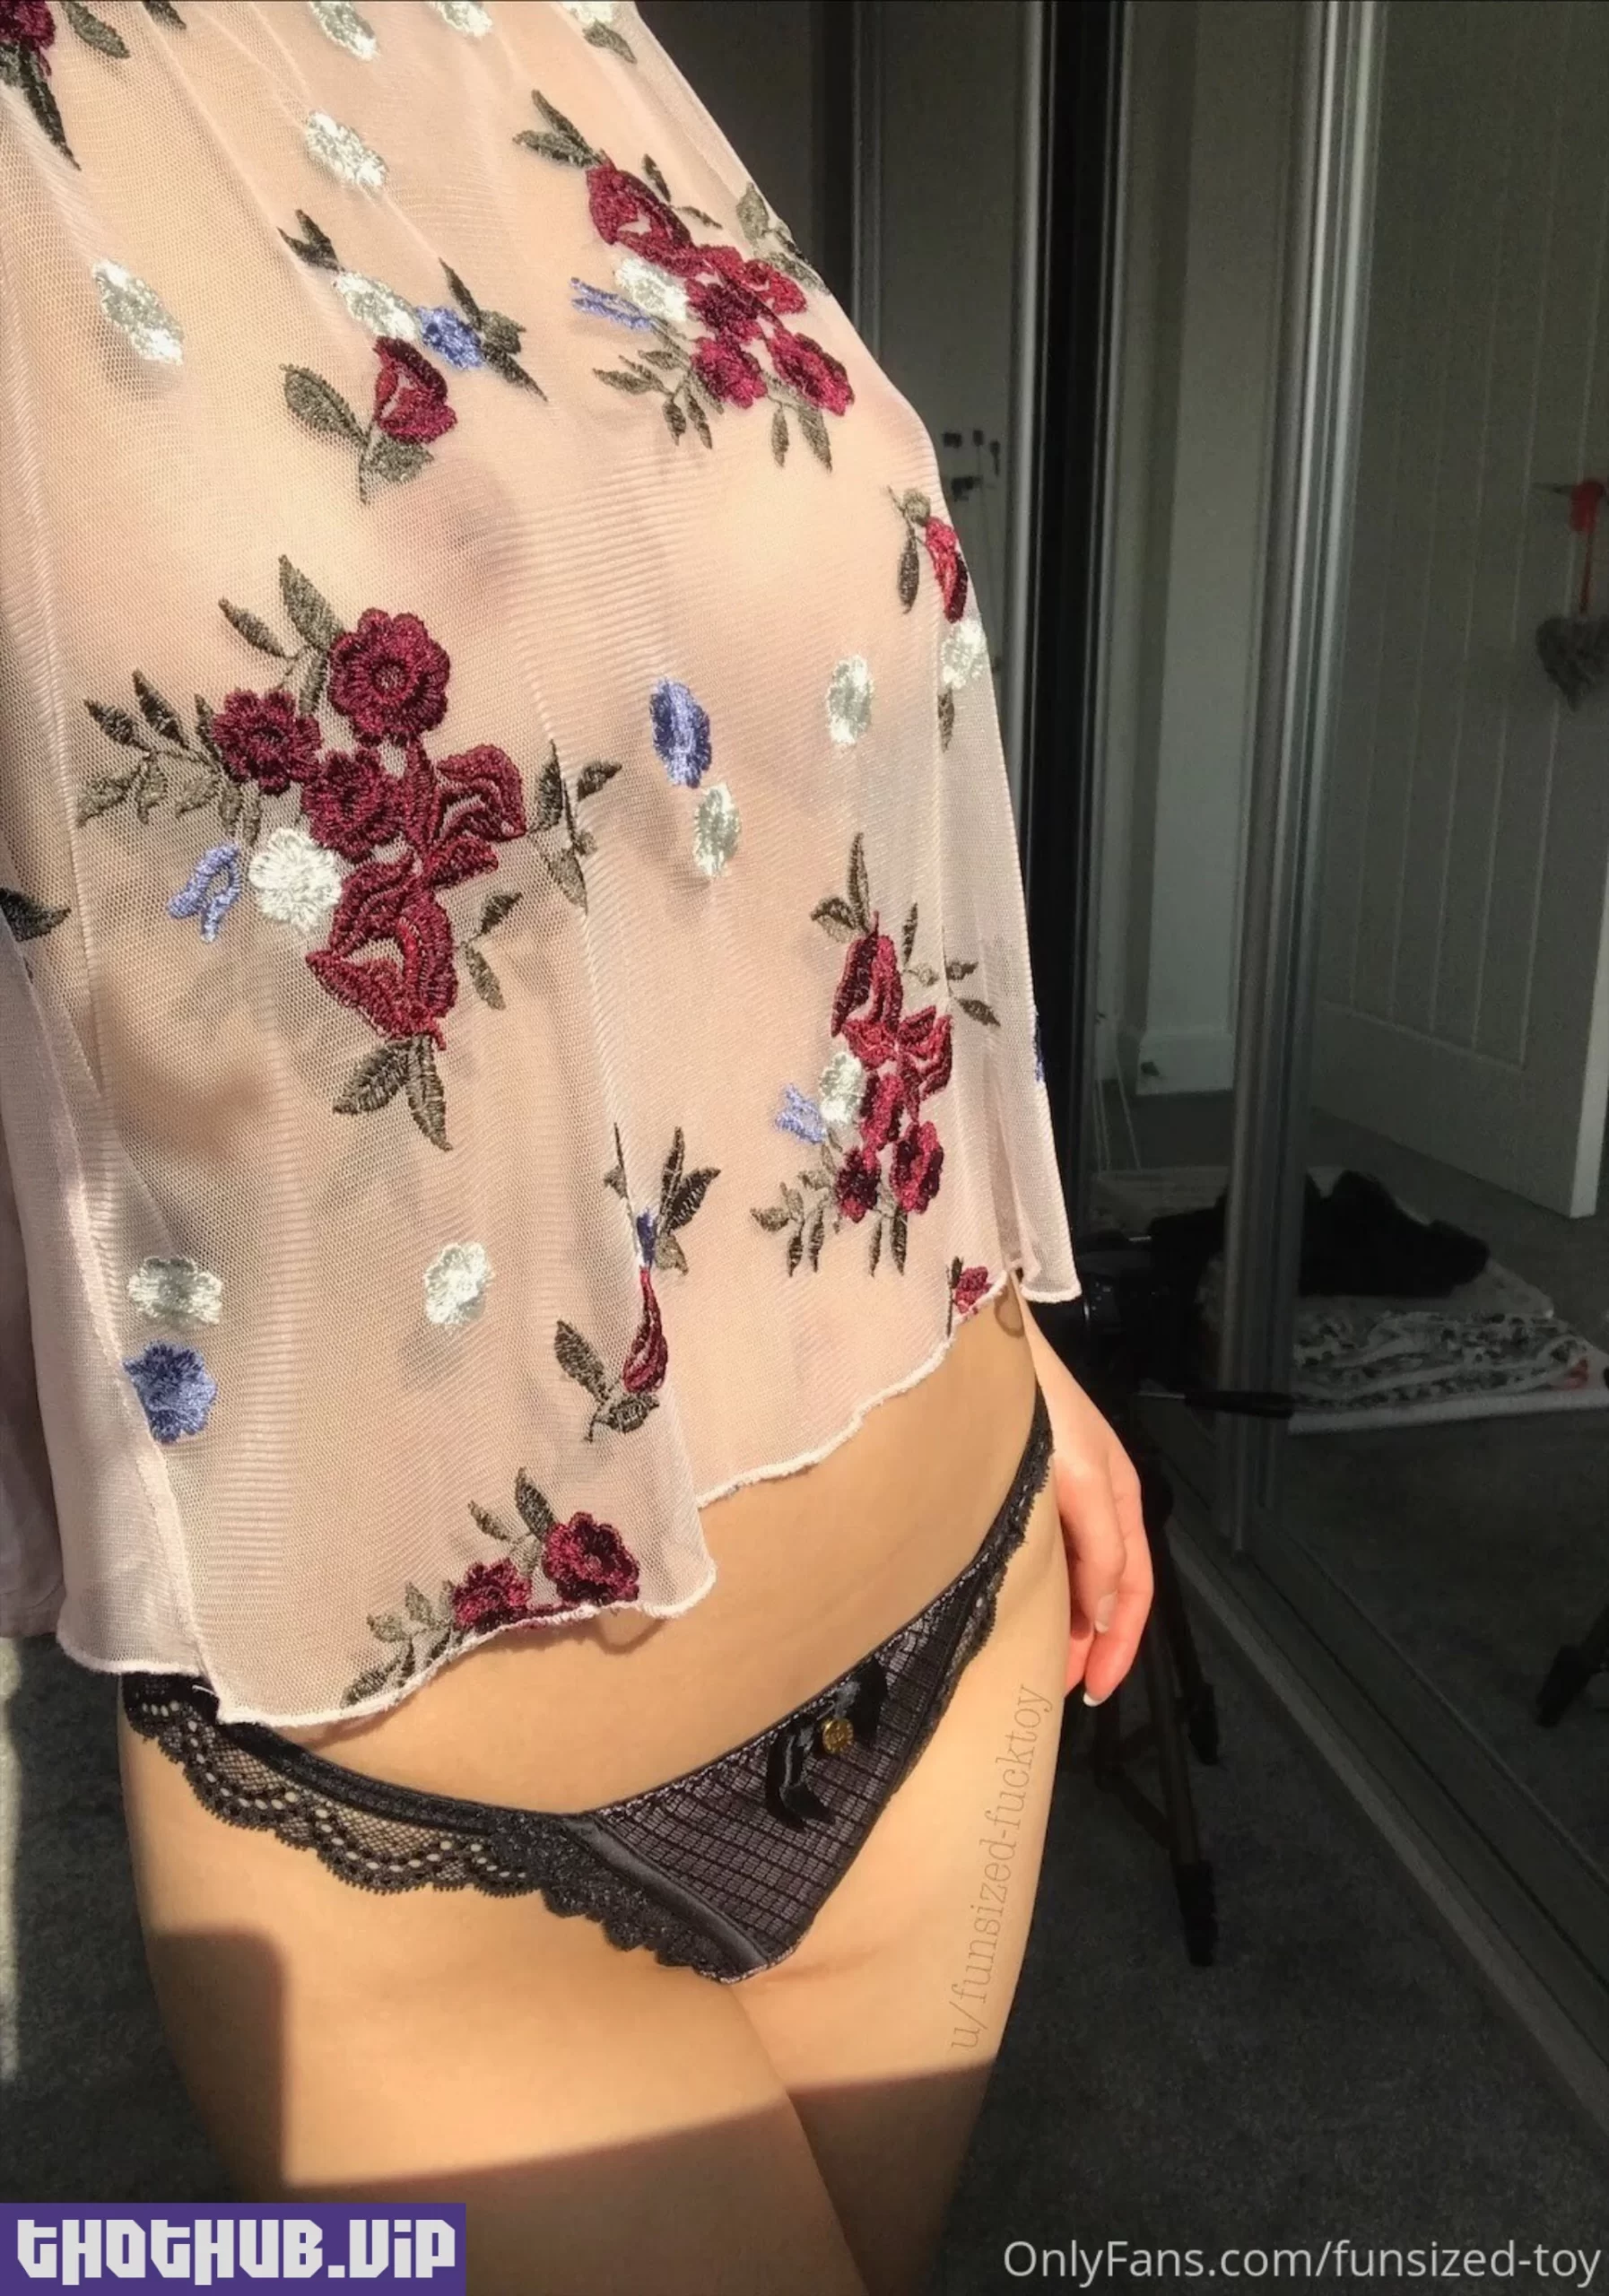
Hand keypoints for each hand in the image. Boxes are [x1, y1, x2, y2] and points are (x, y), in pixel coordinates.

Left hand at [1020, 1295, 1152, 1700]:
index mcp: (1119, 1501)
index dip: (1119, 1645)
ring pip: (1073, 1575)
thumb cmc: (1041, 1403)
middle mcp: (1094, 1503)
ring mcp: (1061, 1495)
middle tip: (1055, 1685)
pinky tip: (1015, 1604)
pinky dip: (1039, 1589)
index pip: (1133, 1591)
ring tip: (1034, 1659)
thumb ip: (1101, 1546)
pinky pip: (1045, 1553)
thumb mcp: (1080, 1476)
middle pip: (1105, 1590)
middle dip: (1089, 1642)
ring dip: (1063, 1620)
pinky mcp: (1026, 1488)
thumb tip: (1110, 1613)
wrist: (983, 1344)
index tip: (1094, 1690)